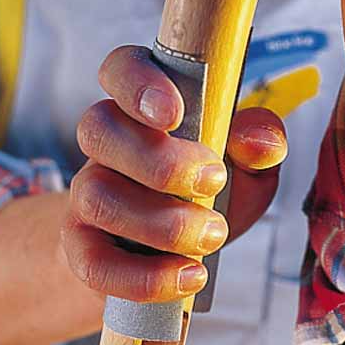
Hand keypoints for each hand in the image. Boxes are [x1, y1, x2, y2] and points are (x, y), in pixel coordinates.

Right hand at [60, 45, 286, 303]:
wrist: (177, 251)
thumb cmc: (213, 191)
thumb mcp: (249, 164)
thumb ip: (261, 142)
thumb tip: (256, 142)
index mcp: (144, 104)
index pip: (120, 68)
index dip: (138, 84)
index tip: (173, 113)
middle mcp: (106, 141)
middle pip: (99, 129)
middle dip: (160, 162)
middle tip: (214, 182)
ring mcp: (87, 193)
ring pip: (97, 196)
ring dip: (160, 222)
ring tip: (212, 235)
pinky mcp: (83, 248)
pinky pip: (93, 263)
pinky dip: (144, 276)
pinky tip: (189, 276)